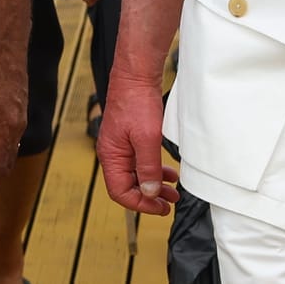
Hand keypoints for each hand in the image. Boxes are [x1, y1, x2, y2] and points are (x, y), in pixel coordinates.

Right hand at [99, 72, 179, 214]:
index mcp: (111, 156)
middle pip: (128, 186)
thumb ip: (148, 168)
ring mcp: (121, 146)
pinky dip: (154, 171)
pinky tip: (167, 173)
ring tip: (173, 192)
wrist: (136, 76)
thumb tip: (150, 192)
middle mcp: (113, 153)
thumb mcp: (147, 139)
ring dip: (154, 185)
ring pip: (136, 175)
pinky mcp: (130, 138)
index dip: (141, 204)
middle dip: (149, 197)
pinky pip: (141, 162)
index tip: (160, 207)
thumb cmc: (136, 102)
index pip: (120, 192)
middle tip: (169, 204)